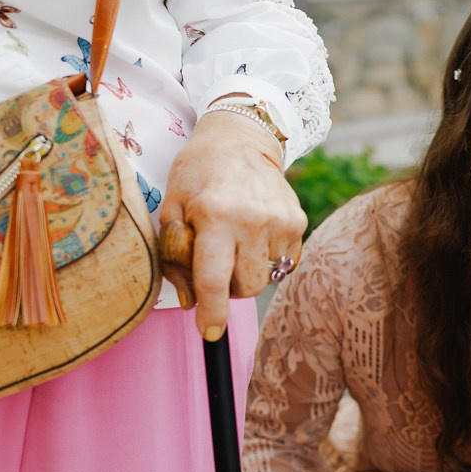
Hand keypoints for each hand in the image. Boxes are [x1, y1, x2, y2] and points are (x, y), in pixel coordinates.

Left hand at [158, 110, 307, 341]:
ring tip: (235, 244)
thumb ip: (174, 254)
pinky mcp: (297, 222)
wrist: (241, 140)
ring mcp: (281, 222)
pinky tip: (253, 235)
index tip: (208, 332)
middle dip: (228, 289)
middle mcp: (253, 221)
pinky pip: (282, 262)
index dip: (211, 313)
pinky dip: (265, 259)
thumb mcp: (173, 206)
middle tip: (216, 264)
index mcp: (216, 216)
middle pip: (245, 287)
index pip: (214, 279)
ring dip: (247, 273)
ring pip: (265, 278)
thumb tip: (190, 301)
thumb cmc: (199, 173)